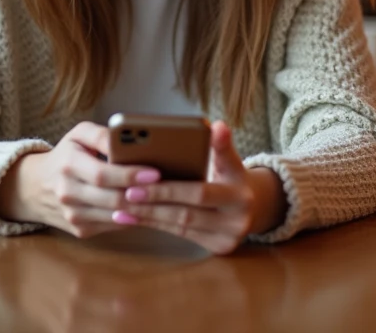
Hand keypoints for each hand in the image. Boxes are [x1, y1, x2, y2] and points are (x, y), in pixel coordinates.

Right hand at [0, 122, 160, 237]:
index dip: (130, 175)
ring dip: (143, 210)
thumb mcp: (78, 135)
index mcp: (68, 165)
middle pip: (112, 199)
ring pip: (115, 216)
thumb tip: (124, 140)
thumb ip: (101, 135)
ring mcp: (73, 216)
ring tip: (167, 201)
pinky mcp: (80, 231)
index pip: (102, 174)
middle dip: (144, 195)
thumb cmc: (66, 155)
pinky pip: (113, 226)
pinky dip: (132, 219)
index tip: (156, 172)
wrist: (35, 187)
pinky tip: (149, 209)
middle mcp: (67, 194)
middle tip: (170, 189)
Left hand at [112, 121, 286, 253]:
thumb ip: (221, 145)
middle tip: (127, 191)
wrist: (253, 208)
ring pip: (181, 225)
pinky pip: (181, 235)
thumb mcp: (230, 160)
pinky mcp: (218, 249)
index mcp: (240, 193)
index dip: (172, 185)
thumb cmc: (231, 177)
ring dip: (149, 215)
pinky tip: (134, 217)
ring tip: (122, 205)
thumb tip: (216, 126)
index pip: (202, 189)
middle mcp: (237, 218)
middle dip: (156, 199)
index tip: (144, 177)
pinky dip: (156, 224)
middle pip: (188, 210)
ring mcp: (228, 237)